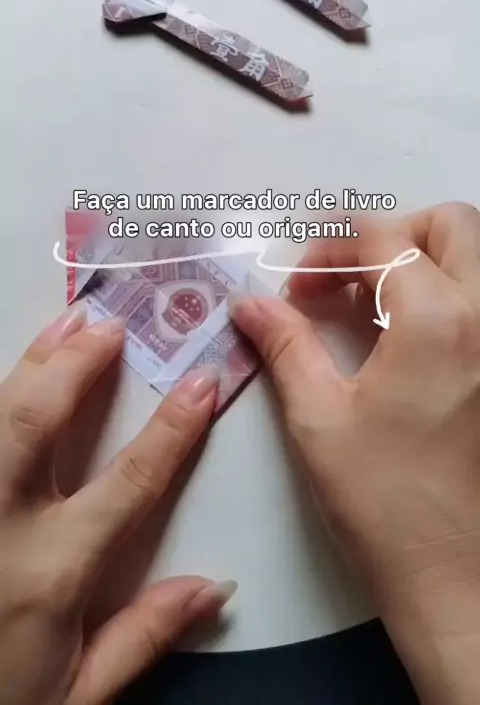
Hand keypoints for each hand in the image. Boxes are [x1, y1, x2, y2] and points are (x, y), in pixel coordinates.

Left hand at [0, 307, 233, 704]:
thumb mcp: (77, 697)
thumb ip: (143, 637)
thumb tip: (214, 588)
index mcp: (49, 573)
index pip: (127, 482)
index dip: (171, 429)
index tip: (201, 381)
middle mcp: (0, 527)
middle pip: (36, 421)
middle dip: (77, 365)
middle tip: (112, 326)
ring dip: (31, 363)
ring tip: (65, 323)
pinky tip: (11, 377)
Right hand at [230, 202, 479, 704]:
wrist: (457, 581)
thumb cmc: (385, 506)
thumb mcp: (319, 418)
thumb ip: (284, 344)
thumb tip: (248, 302)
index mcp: (438, 320)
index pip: (383, 237)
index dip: (329, 247)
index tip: (295, 284)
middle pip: (451, 226)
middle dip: (392, 235)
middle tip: (344, 279)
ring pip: (476, 260)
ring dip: (422, 261)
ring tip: (368, 305)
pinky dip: (443, 297)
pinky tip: (402, 338)